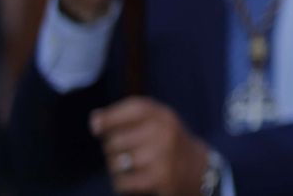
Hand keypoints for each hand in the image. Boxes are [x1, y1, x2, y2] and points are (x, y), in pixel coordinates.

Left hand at [91, 97, 210, 195]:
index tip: (95, 127)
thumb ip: (126, 117)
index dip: (109, 117)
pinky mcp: (160, 178)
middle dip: (111, 148)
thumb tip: (94, 120)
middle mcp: (164, 132)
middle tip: (125, 151)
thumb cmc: (166, 142)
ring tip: (131, 166)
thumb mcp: (155, 122)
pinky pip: (122, 182)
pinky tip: (134, 179)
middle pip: (115, 140)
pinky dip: (122, 183)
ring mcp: (162, 155)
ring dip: (115, 167)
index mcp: (163, 115)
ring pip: (115, 163)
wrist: (197, 169)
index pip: (132, 108)